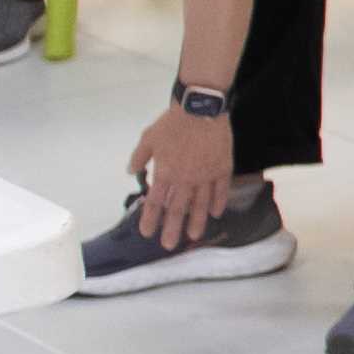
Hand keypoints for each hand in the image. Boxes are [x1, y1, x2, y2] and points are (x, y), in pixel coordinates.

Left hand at [128, 98, 239, 250]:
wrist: (200, 108)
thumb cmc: (172, 123)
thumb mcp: (148, 138)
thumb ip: (139, 158)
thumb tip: (131, 172)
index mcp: (165, 173)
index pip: (155, 202)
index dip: (150, 219)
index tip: (147, 233)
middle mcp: (185, 180)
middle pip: (178, 209)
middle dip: (172, 229)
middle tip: (169, 245)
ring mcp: (206, 176)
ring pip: (201, 204)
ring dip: (196, 222)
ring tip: (194, 236)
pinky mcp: (222, 168)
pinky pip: (221, 190)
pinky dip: (218, 202)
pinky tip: (216, 213)